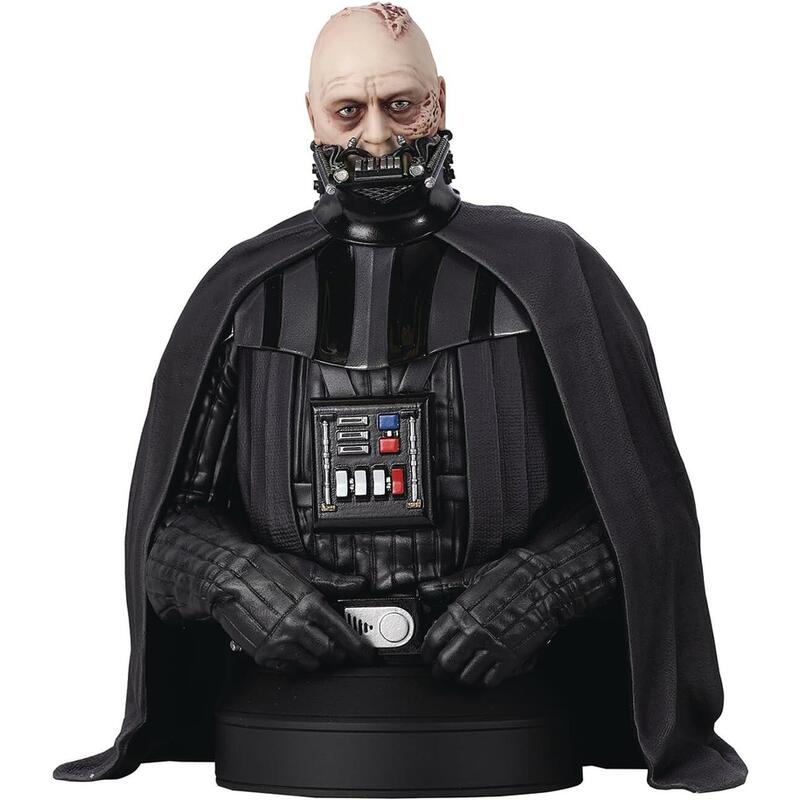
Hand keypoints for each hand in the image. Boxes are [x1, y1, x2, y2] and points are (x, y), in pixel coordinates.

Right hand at [215, 551, 376, 672]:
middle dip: (341, 656)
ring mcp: (278, 642)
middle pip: (330, 653)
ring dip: (319, 660)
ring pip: (312, 664)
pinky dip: (298, 664)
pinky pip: (289, 669)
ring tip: (319, 648)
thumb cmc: (265, 571)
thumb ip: (334, 580)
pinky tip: (298, 651)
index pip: (343, 634)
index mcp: (309, 604)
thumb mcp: (303, 569)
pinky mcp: (263, 654)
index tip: (367, 655)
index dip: (359, 649)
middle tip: (345, 653)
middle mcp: (295, 626)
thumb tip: (358, 583)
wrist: (228, 577)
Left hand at [419, 524, 616, 687]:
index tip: (427, 654)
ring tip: (461, 671)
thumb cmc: (513, 575)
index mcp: (462, 612)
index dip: (426, 652)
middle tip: (440, 669)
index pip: (433, 641)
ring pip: (466, 677)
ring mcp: (494, 647)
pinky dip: (483, 680)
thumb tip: (425, 590)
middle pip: (446, 664)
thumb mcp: (475, 576)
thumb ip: (446, 586)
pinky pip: (490, 680)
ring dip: (461, 676)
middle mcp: (475, 632)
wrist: (547, 583)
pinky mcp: (512, 658)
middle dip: (440, 669)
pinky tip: (482, 673)